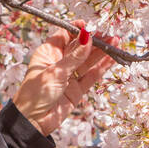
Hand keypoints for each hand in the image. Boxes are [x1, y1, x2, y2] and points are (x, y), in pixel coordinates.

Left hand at [11, 23, 115, 137]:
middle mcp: (59, 62)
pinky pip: (92, 75)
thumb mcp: (55, 72)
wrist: (33, 122)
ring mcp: (69, 76)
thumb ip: (74, 57)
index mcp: (48, 53)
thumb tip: (87, 37)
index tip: (90, 25)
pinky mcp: (77, 89)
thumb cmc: (35, 94)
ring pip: (88, 60)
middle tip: (109, 34)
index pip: (64, 35)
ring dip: (101, 52)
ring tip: (116, 43)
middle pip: (79, 47)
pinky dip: (102, 67)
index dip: (77, 29)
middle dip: (94, 40)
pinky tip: (113, 58)